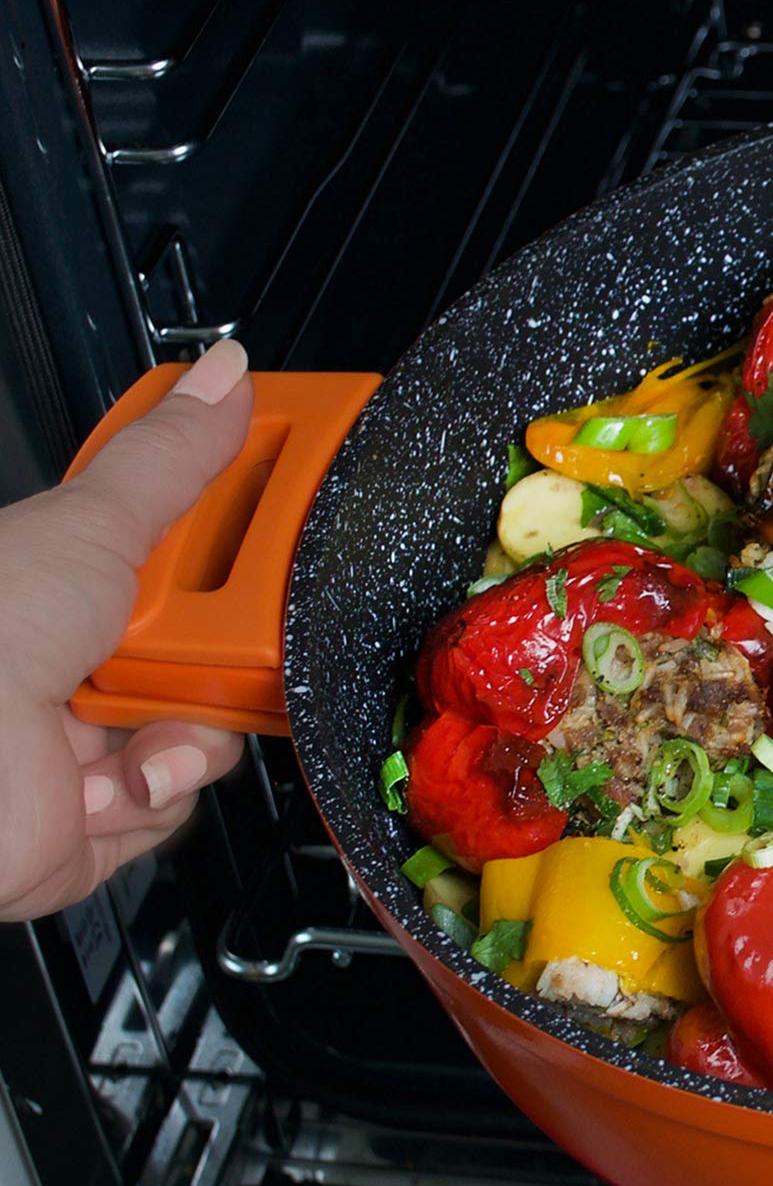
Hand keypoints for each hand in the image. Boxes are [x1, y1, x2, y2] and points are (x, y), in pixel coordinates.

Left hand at [0, 341, 252, 921]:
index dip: (245, 536)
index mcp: (70, 575)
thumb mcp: (89, 526)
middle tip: (210, 635)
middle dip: (231, 643)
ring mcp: (91, 734)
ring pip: (213, 718)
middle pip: (217, 636)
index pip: (189, 542)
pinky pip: (186, 790)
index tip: (290, 525)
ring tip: (143, 720)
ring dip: (194, 722)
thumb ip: (168, 457)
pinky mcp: (106, 809)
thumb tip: (224, 376)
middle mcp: (79, 654)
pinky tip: (121, 772)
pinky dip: (163, 782)